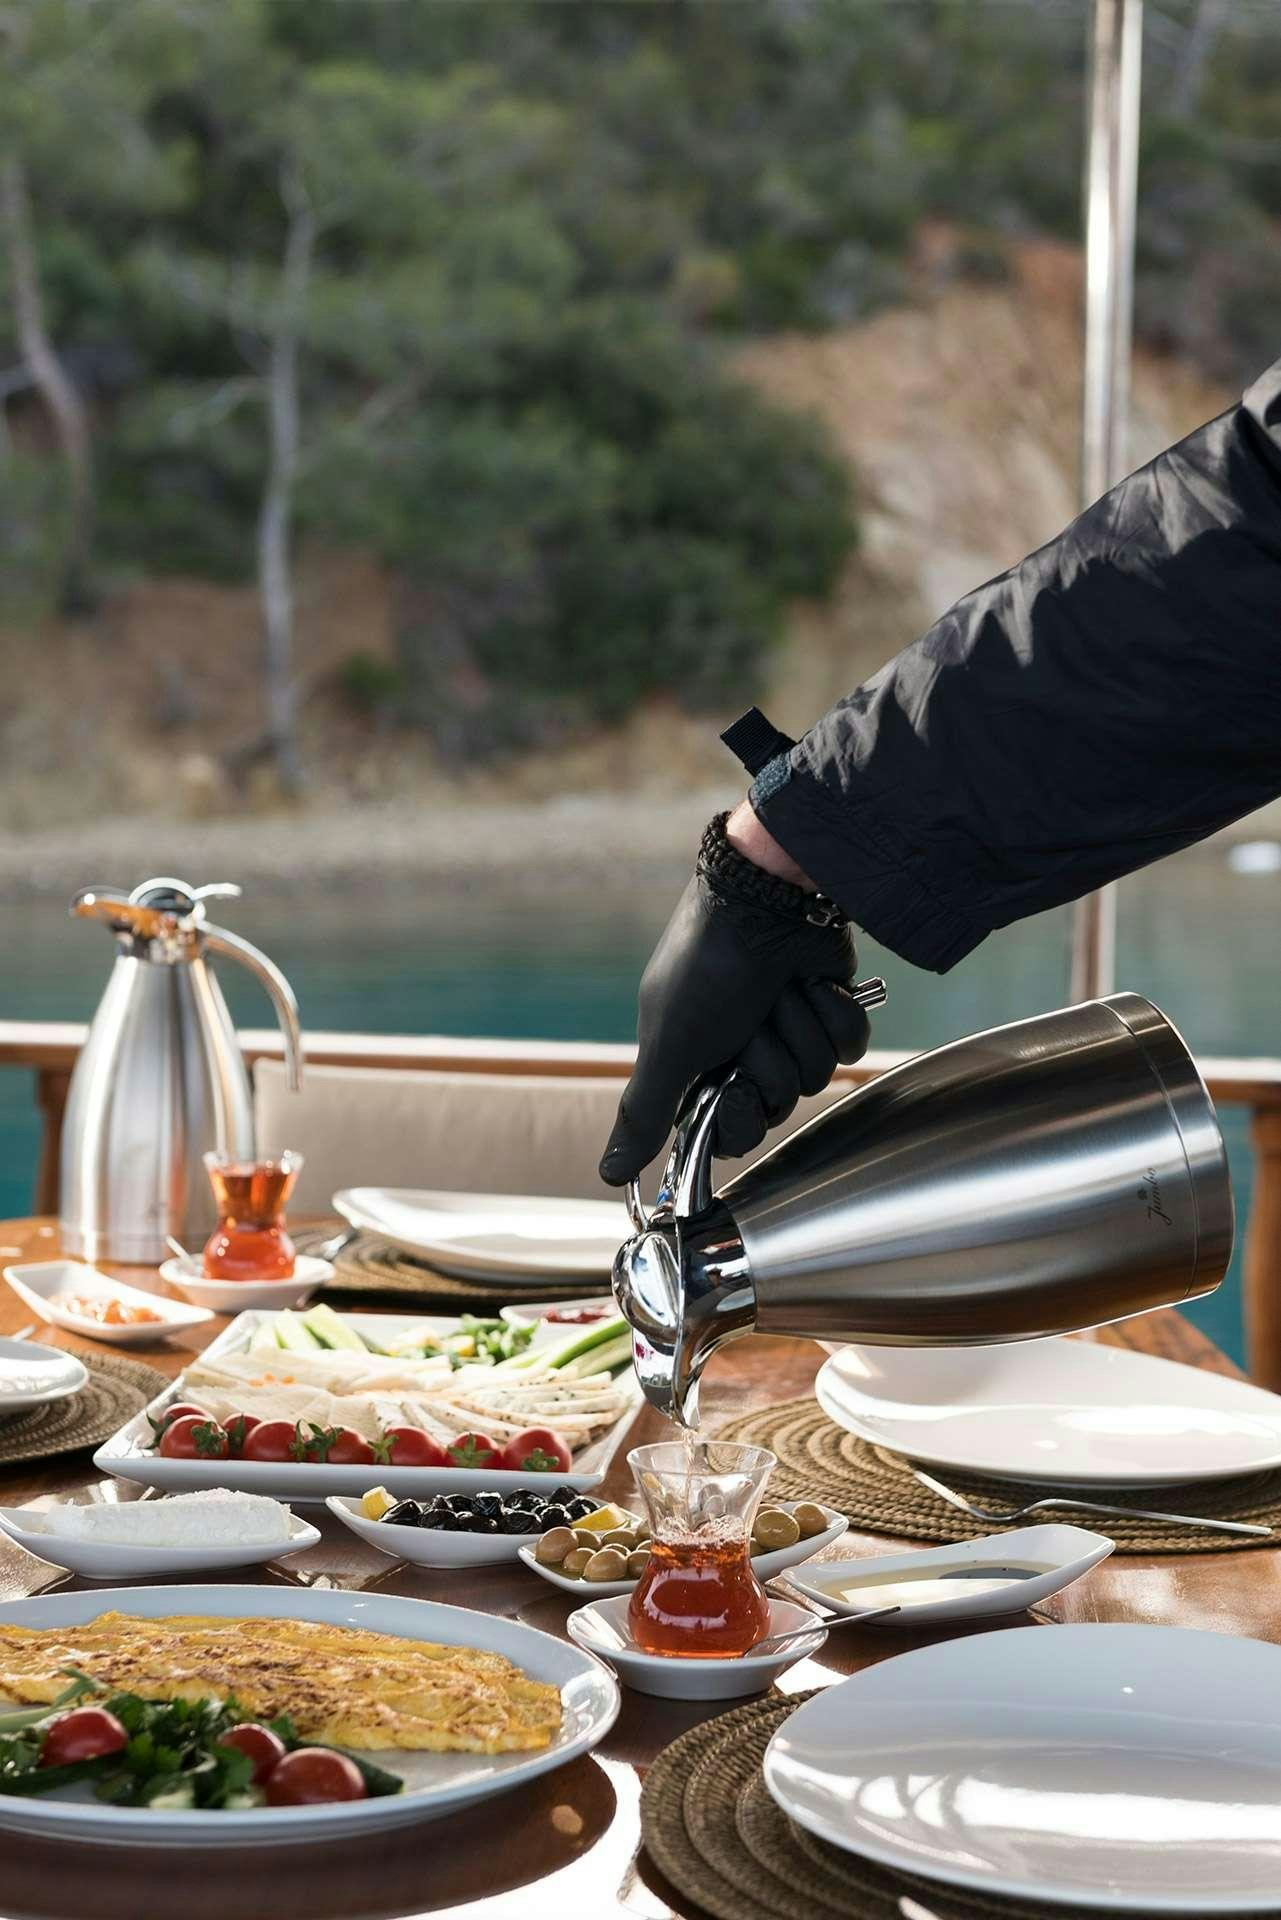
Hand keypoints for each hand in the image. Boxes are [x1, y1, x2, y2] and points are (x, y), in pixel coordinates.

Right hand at [599, 811, 870, 1185]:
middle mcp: (744, 1050)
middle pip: (778, 1104)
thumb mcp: (668, 1045)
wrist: (765, 897)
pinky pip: (848, 1045)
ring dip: (798, 1030)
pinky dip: (832, 1013)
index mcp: (700, 1063)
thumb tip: (609, 1174)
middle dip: (769, 1063)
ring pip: (816, 1074)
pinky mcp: (831, 1007)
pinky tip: (811, 983)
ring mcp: (790, 1028)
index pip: (731, 1130)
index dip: (738, 1115)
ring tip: (778, 991)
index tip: (730, 1084)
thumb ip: (644, 1113)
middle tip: (751, 1024)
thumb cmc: (706, 967)